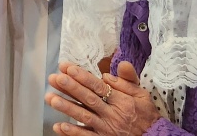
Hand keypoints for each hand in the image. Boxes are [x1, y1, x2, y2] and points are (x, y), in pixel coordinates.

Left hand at [46, 61, 160, 135]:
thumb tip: (111, 70)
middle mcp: (112, 114)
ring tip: (51, 98)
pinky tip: (59, 125)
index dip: (82, 76)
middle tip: (55, 78)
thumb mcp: (142, 94)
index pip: (98, 86)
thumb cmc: (146, 115)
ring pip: (84, 117)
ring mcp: (107, 129)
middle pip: (88, 99)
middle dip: (70, 88)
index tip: (67, 67)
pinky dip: (72, 132)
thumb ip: (128, 80)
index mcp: (121, 100)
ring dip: (67, 107)